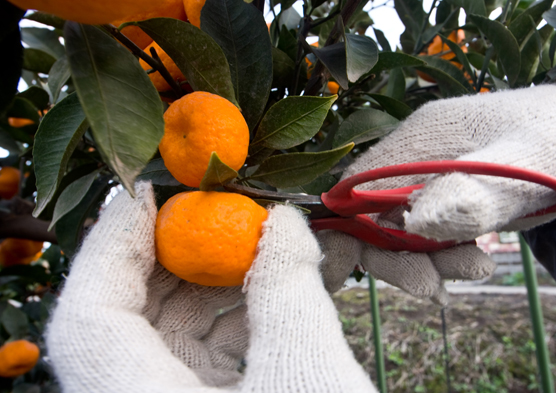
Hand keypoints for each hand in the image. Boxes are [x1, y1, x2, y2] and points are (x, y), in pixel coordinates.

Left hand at [46, 183, 376, 392]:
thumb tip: (282, 223)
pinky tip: (274, 288)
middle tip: (216, 212)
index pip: (88, 318)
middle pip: (127, 319)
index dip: (111, 245)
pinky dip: (235, 316)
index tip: (150, 192)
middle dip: (172, 255)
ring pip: (168, 335)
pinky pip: (202, 356)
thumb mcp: (308, 377)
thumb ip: (288, 289)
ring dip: (213, 282)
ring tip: (259, 244)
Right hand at [320, 85, 555, 302]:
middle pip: (377, 211)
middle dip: (397, 255)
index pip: (359, 184)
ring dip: (426, 259)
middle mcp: (420, 152)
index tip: (342, 271)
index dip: (345, 228)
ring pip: (404, 226)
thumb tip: (411, 220)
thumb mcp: (534, 166)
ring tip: (476, 267)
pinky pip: (430, 229)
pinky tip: (474, 262)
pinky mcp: (454, 192)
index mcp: (425, 133)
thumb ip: (476, 191)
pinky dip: (442, 255)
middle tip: (432, 287)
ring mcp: (437, 173)